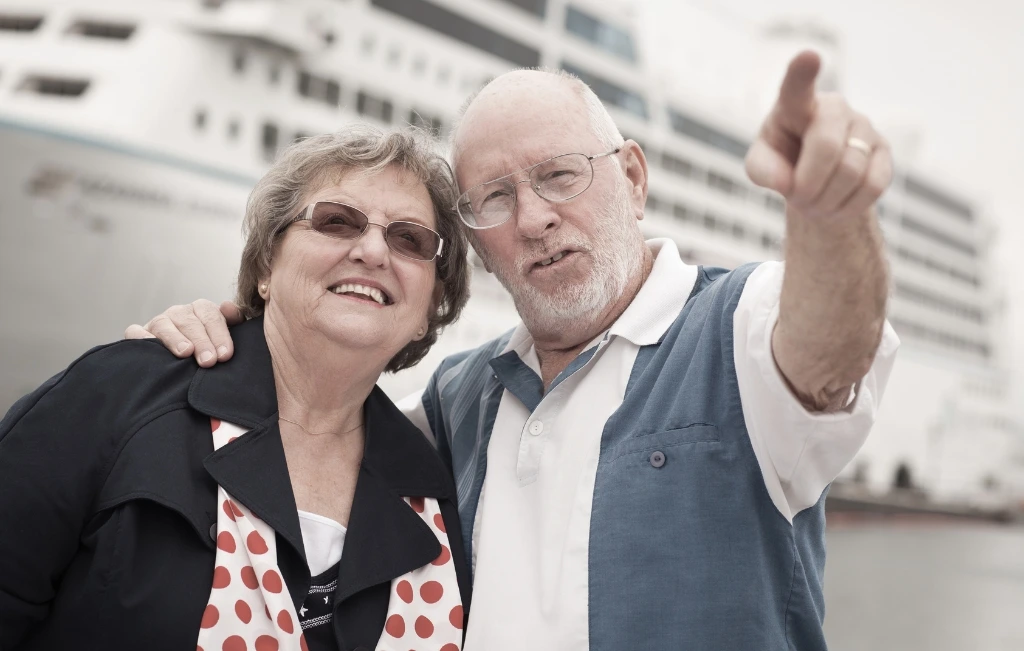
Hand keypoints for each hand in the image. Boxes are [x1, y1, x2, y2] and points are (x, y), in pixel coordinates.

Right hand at [124, 300, 242, 366]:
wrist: (183, 359)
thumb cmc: (208, 347)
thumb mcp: (225, 334)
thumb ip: (233, 320)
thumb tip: (229, 307)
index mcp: (200, 310)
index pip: (211, 316)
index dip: (220, 335)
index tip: (225, 355)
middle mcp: (179, 313)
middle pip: (190, 322)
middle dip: (201, 341)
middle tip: (209, 361)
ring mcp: (158, 323)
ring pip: (164, 324)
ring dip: (175, 338)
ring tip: (186, 352)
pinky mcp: (138, 334)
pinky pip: (135, 332)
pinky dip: (140, 337)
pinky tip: (150, 347)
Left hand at [745, 51, 892, 219]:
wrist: (815, 182)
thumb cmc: (783, 164)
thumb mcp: (762, 166)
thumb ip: (763, 170)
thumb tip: (785, 181)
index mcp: (797, 105)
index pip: (798, 87)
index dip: (803, 72)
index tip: (808, 57)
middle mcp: (834, 108)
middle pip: (826, 147)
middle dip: (808, 185)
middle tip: (797, 199)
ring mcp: (864, 126)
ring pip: (850, 171)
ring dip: (826, 200)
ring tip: (814, 204)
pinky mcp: (885, 151)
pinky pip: (873, 186)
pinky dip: (848, 206)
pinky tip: (836, 205)